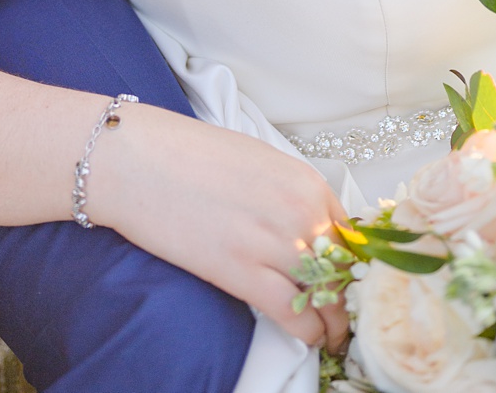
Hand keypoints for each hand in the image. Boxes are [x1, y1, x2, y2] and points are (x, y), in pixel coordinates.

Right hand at [92, 105, 350, 349]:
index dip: (354, 263)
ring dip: (334, 321)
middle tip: (349, 315)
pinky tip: (312, 340)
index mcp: (308, 182)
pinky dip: (308, 332)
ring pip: (324, 294)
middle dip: (348, 295)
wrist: (141, 160)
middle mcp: (301, 211)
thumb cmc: (194, 154)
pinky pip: (291, 312)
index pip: (351, 234)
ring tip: (335, 335)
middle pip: (343, 267)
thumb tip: (309, 227)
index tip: (352, 280)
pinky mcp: (240, 271)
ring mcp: (273, 242)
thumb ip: (292, 194)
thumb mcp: (262, 162)